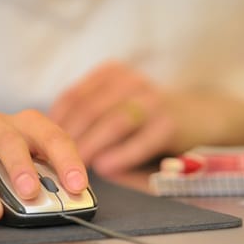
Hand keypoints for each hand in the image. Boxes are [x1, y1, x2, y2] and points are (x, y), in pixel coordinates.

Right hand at [0, 110, 87, 225]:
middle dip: (21, 168)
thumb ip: (55, 175)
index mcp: (32, 124)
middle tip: (30, 193)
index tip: (77, 186)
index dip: (68, 162)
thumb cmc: (17, 157)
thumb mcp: (39, 159)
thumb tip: (74, 199)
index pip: (54, 138)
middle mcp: (0, 126)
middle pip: (10, 142)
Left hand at [49, 61, 243, 175]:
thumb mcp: (119, 106)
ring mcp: (152, 99)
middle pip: (89, 109)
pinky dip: (120, 155)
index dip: (55, 124)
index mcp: (112, 74)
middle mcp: (131, 81)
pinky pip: (140, 140)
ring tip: (76, 168)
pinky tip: (106, 168)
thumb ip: (92, 118)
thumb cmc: (150, 117)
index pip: (73, 97)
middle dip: (69, 140)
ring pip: (112, 122)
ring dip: (91, 147)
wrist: (199, 117)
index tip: (43, 148)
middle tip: (55, 165)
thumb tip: (57, 147)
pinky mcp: (169, 122)